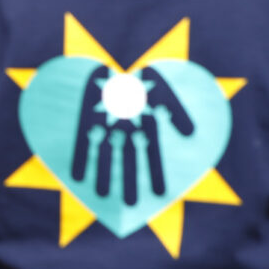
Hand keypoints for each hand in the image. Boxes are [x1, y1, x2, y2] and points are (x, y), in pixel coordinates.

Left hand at [71, 66, 193, 204]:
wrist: (107, 66)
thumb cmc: (141, 79)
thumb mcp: (163, 88)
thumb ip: (176, 108)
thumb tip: (190, 132)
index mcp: (143, 126)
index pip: (151, 154)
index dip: (155, 172)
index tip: (160, 193)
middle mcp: (123, 130)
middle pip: (127, 159)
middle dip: (129, 179)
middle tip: (132, 203)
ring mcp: (102, 127)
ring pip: (104, 155)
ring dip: (104, 174)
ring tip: (103, 195)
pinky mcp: (83, 122)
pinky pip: (81, 143)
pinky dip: (80, 159)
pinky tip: (77, 178)